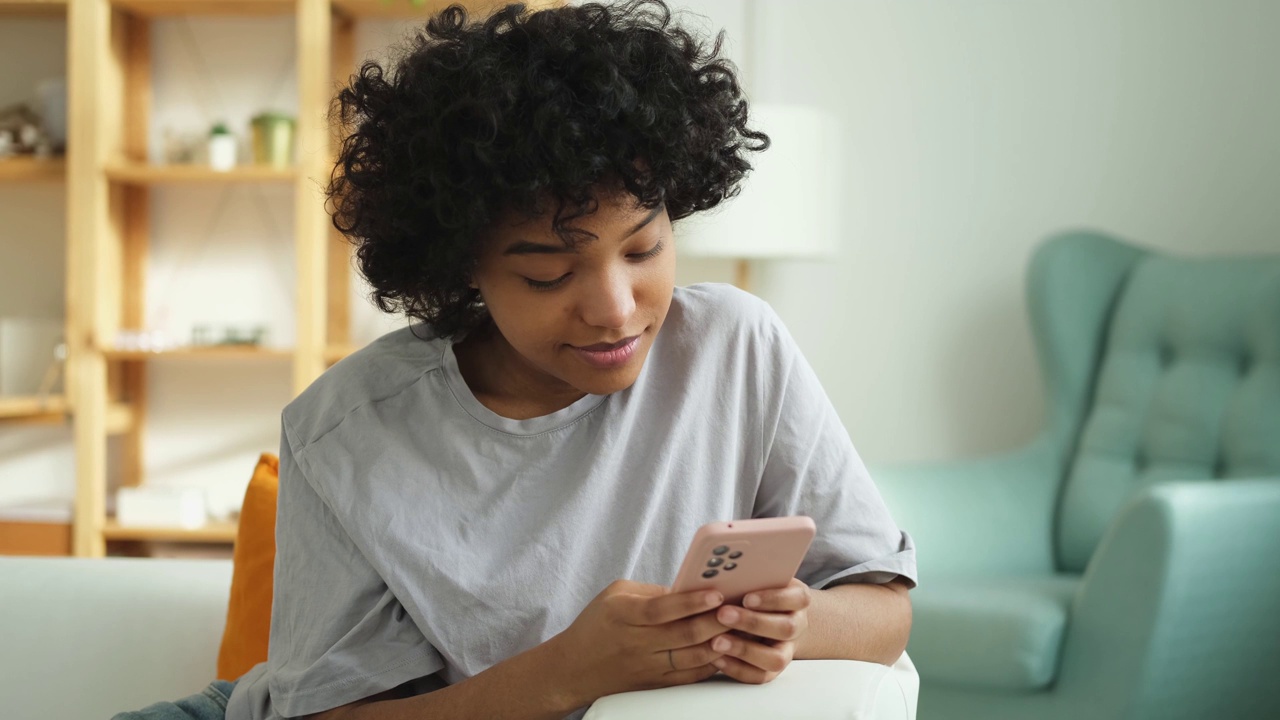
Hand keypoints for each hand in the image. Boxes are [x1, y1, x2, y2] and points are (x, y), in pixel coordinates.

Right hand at [548, 580, 730, 706]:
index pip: (661, 609)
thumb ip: (651, 592)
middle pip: (683, 634)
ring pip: (692, 657)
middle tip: (740, 607)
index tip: (716, 592)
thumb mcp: (616, 595)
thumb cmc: (596, 624)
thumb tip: (690, 589)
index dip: (690, 601)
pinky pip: (691, 675)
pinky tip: (728, 650)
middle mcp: (636, 644)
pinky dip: (712, 663)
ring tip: (741, 627)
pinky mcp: (656, 684)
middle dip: (716, 620)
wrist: (574, 669)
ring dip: (721, 642)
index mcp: (623, 615)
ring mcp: (648, 667)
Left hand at [709, 578, 810, 683]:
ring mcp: (787, 649)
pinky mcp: (773, 669)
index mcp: (798, 598)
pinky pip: (760, 676)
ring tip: (716, 642)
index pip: (797, 598)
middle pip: (786, 628)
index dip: (773, 599)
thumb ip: (751, 577)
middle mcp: (797, 625)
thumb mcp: (762, 578)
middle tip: (722, 615)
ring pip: (776, 658)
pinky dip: (738, 669)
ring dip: (745, 650)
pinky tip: (717, 659)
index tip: (746, 598)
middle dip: (753, 623)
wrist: (774, 615)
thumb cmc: (761, 591)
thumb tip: (723, 573)